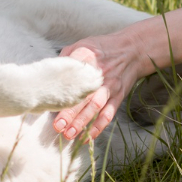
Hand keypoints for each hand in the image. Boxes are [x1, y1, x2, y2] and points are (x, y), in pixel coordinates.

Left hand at [51, 26, 152, 141]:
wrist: (132, 50)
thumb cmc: (102, 48)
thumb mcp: (83, 44)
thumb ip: (66, 57)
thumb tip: (50, 73)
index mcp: (87, 57)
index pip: (71, 74)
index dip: (61, 88)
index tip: (49, 101)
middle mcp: (99, 74)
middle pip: (84, 96)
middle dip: (70, 113)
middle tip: (58, 126)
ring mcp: (110, 87)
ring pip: (96, 107)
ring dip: (83, 123)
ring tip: (69, 134)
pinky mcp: (118, 96)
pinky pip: (108, 114)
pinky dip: (98, 127)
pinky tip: (87, 137)